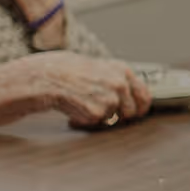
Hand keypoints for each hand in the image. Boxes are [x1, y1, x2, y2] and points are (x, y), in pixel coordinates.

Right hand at [27, 52, 150, 126]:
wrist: (45, 77)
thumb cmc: (65, 70)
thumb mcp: (97, 66)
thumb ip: (114, 77)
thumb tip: (128, 91)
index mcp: (122, 70)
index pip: (145, 96)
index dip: (140, 108)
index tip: (135, 113)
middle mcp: (121, 84)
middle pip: (131, 112)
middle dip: (117, 116)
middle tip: (99, 111)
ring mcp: (111, 99)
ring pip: (112, 119)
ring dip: (98, 117)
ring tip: (81, 104)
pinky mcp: (98, 113)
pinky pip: (95, 124)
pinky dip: (83, 121)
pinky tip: (73, 109)